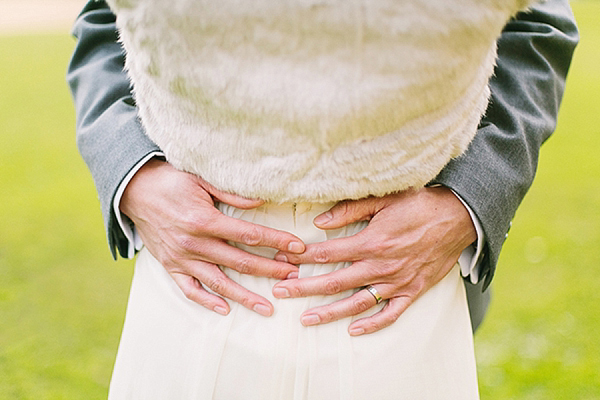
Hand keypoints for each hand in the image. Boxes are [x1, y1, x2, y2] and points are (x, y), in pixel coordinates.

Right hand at [120, 159, 304, 316]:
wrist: (133, 190)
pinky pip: (190, 289)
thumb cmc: (170, 181)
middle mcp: (194, 243)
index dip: (277, 242)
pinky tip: (226, 310)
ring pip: (219, 282)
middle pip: (240, 262)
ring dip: (245, 296)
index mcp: (205, 220)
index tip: (298, 248)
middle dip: (270, 271)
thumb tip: (261, 202)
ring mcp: (182, 258)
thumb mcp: (201, 180)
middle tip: (293, 278)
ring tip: (268, 308)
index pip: (250, 235)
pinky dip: (207, 301)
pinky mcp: (171, 266)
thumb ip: (232, 194)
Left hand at [271, 187, 475, 334]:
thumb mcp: (384, 199)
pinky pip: (391, 313)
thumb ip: (349, 210)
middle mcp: (380, 266)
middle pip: (334, 281)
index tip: (282, 258)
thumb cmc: (420, 204)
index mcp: (371, 241)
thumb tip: (319, 222)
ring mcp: (397, 282)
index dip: (301, 256)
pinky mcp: (413, 290)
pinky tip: (353, 330)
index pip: (327, 252)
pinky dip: (373, 324)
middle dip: (304, 287)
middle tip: (280, 290)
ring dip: (330, 312)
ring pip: (357, 302)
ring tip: (306, 319)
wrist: (459, 216)